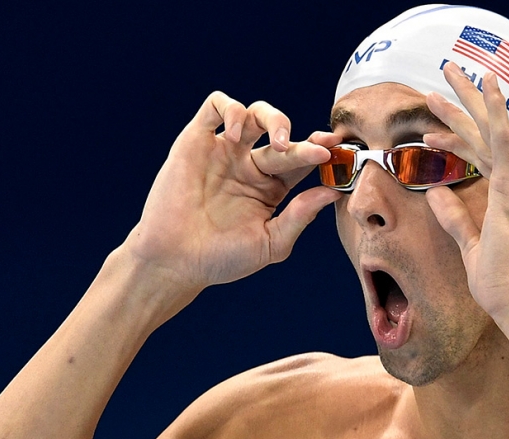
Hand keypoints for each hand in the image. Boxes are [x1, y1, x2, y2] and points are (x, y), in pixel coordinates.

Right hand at [122, 92, 341, 291]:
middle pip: (283, 137)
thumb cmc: (221, 259)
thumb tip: (333, 192)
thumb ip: (300, 217)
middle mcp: (248, 165)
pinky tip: (238, 133)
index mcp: (270, 188)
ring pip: (254, 113)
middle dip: (303, 140)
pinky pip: (215, 106)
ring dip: (274, 118)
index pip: (301, 161)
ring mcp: (223, 151)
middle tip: (316, 150)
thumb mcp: (271, 243)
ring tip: (279, 143)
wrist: (175, 261)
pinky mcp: (196, 141)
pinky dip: (231, 109)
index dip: (319, 153)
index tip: (333, 154)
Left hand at [422, 64, 508, 318]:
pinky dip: (493, 112)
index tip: (431, 133)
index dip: (457, 141)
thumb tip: (434, 193)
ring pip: (490, 132)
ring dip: (467, 102)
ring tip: (448, 74)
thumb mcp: (471, 246)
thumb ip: (455, 217)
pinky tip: (485, 86)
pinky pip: (502, 142)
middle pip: (489, 136)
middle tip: (448, 75)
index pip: (484, 158)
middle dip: (466, 104)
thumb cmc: (503, 286)